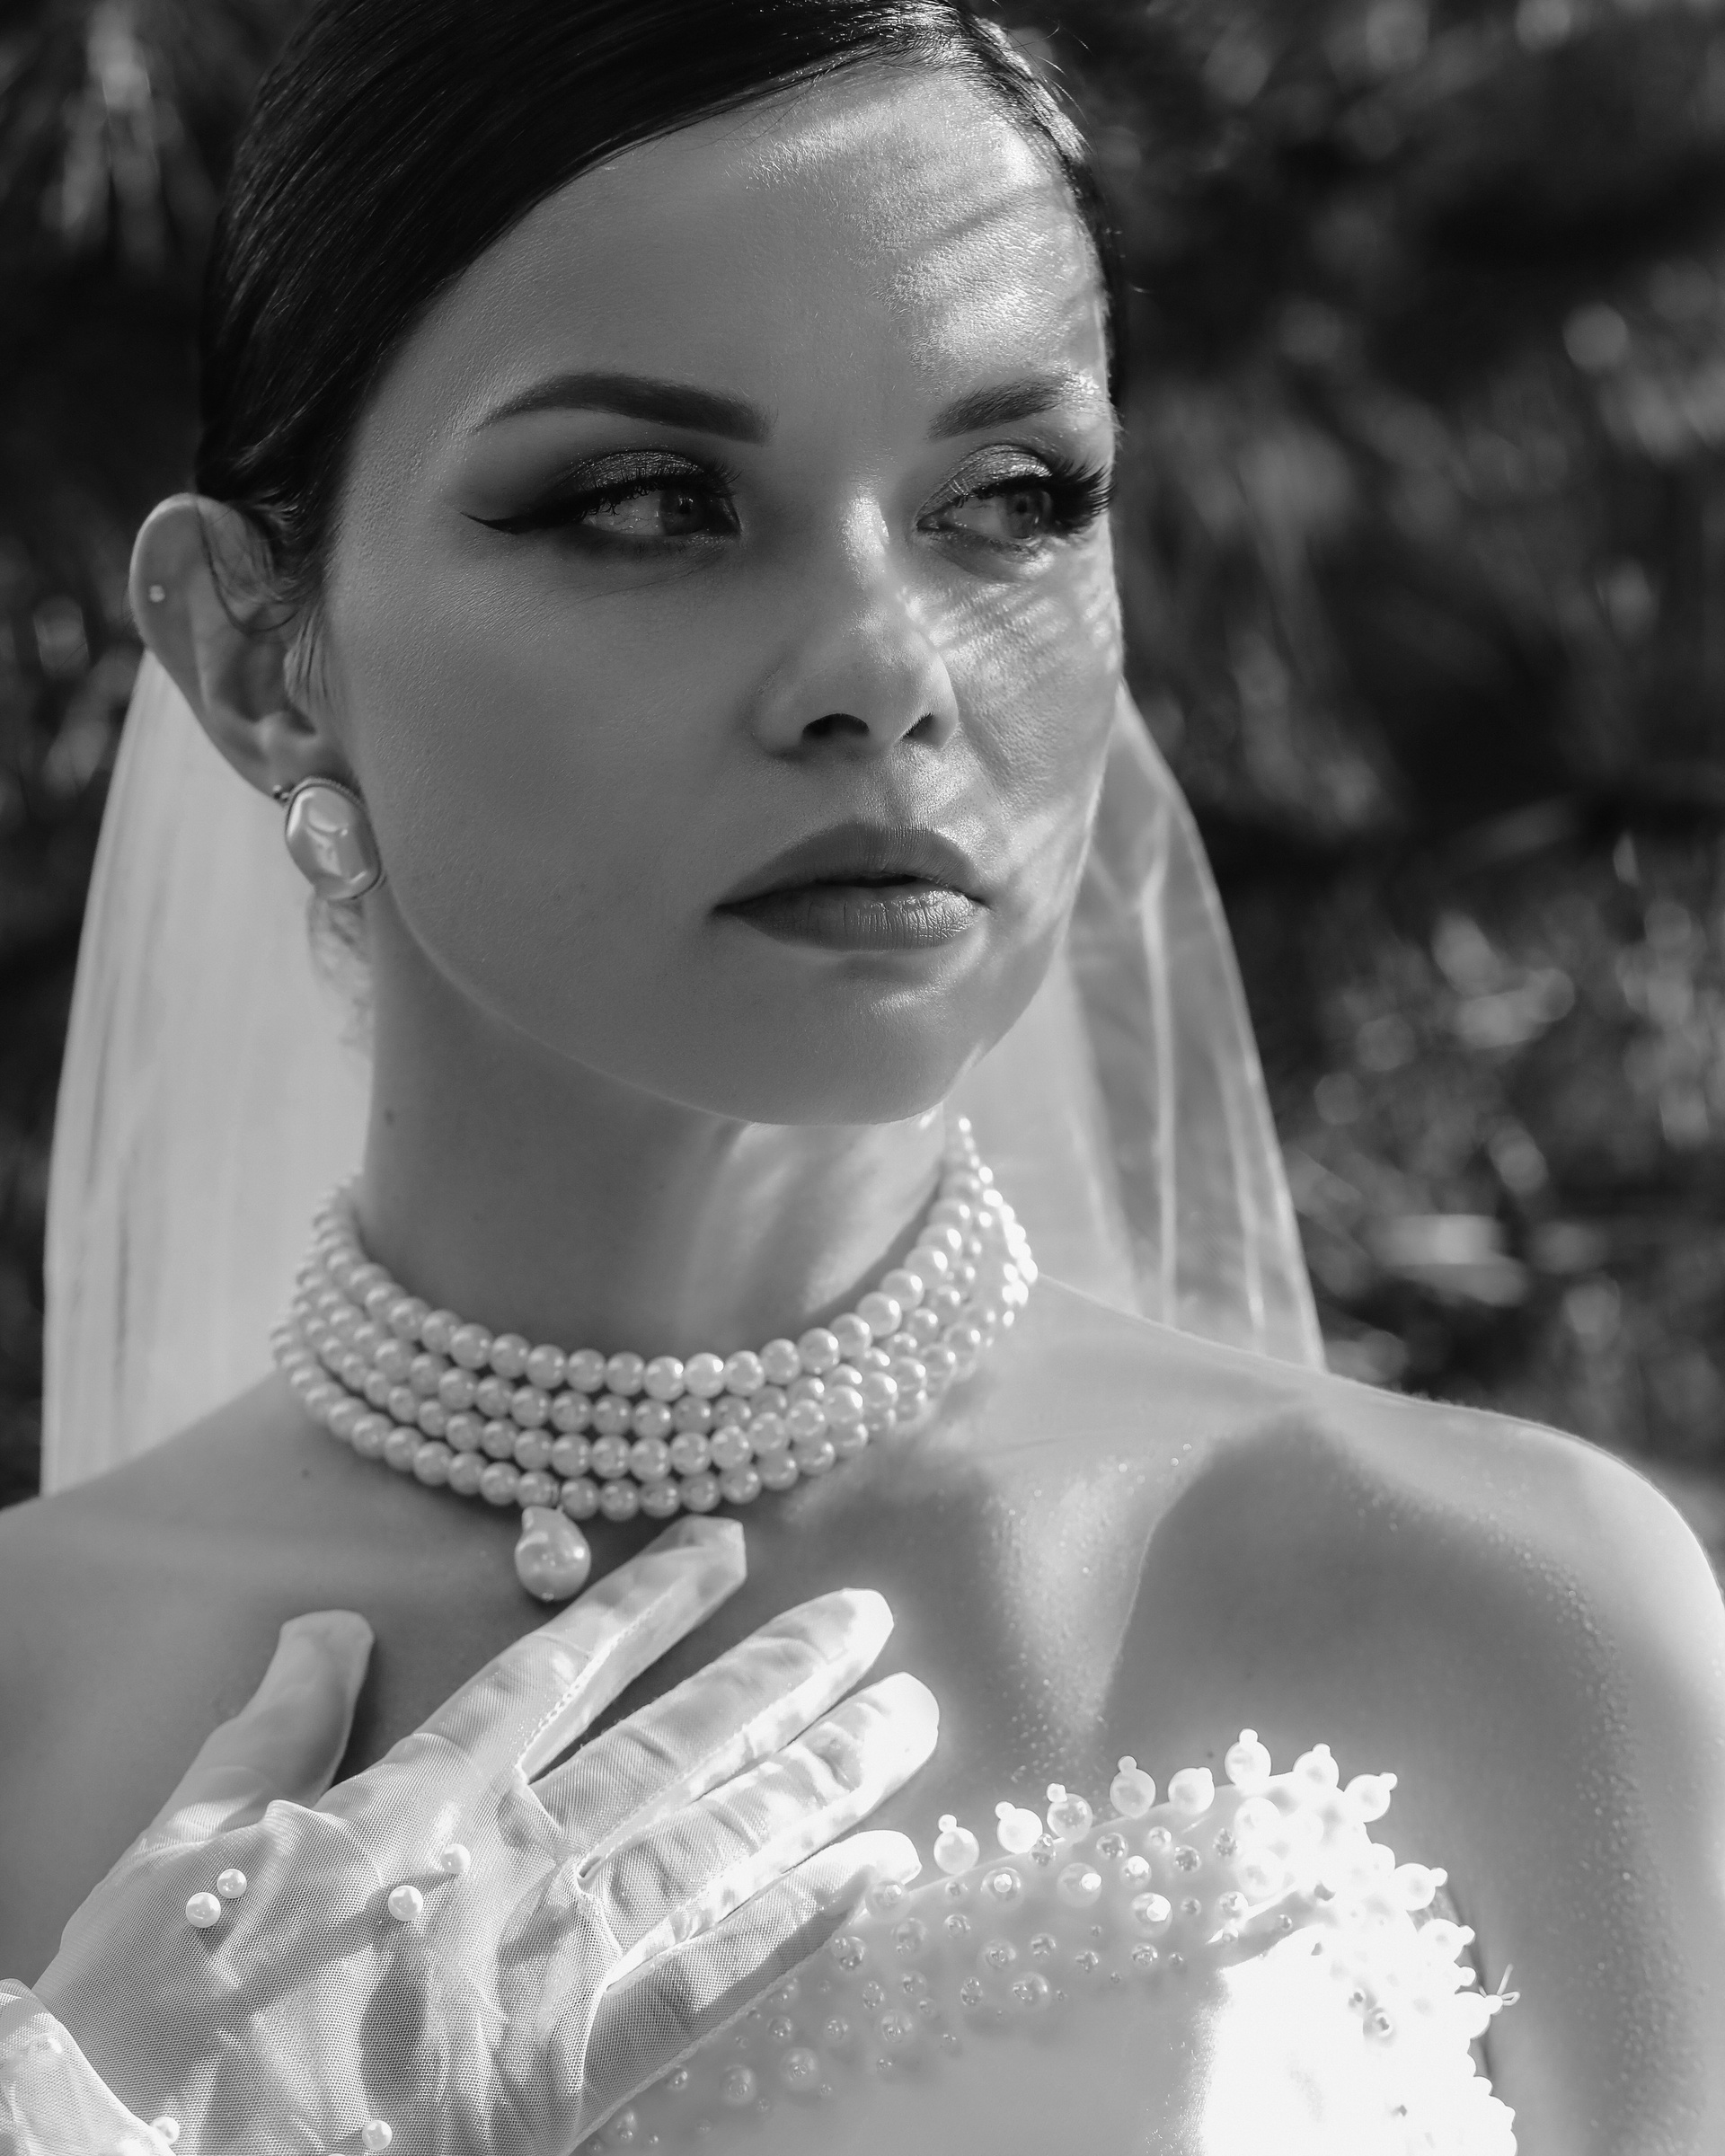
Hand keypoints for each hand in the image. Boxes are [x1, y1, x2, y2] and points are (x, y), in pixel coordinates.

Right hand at [33, 1518, 934, 2155]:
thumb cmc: (150, 2018)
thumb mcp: (181, 1842)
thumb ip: (274, 1728)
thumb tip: (326, 1627)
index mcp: (419, 1795)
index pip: (562, 1668)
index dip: (651, 1600)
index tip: (724, 1544)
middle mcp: (510, 1855)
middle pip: (676, 1740)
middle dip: (779, 1672)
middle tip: (871, 1618)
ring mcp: (552, 1959)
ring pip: (719, 1836)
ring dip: (821, 1768)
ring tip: (910, 1714)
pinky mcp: (572, 2069)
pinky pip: (714, 1985)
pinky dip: (803, 1925)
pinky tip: (882, 1875)